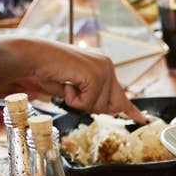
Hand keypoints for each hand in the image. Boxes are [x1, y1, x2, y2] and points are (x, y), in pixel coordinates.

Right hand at [0, 36, 144, 120]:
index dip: (130, 109)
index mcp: (103, 65)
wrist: (33, 57)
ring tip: (67, 83)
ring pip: (99, 107)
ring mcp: (103, 69)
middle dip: (91, 106)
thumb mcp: (74, 89)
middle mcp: (107, 65)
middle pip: (111, 105)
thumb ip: (91, 98)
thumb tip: (110, 110)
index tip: (142, 119)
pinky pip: (88, 103)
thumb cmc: (47, 72)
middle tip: (72, 89)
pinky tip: (66, 82)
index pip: (120, 93)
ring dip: (79, 102)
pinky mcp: (95, 75)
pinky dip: (73, 100)